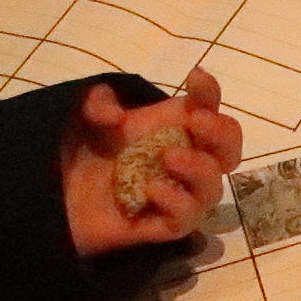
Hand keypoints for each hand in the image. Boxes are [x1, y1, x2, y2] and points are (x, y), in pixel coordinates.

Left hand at [63, 70, 243, 253]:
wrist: (71, 197)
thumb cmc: (94, 152)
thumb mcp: (93, 118)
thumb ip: (100, 105)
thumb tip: (114, 116)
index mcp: (181, 125)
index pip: (209, 104)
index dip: (209, 89)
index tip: (194, 76)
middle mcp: (192, 157)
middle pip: (230, 147)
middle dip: (220, 132)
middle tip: (196, 122)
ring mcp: (185, 193)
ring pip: (214, 186)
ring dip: (198, 168)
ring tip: (168, 157)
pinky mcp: (171, 224)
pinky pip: (187, 217)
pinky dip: (176, 201)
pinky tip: (152, 189)